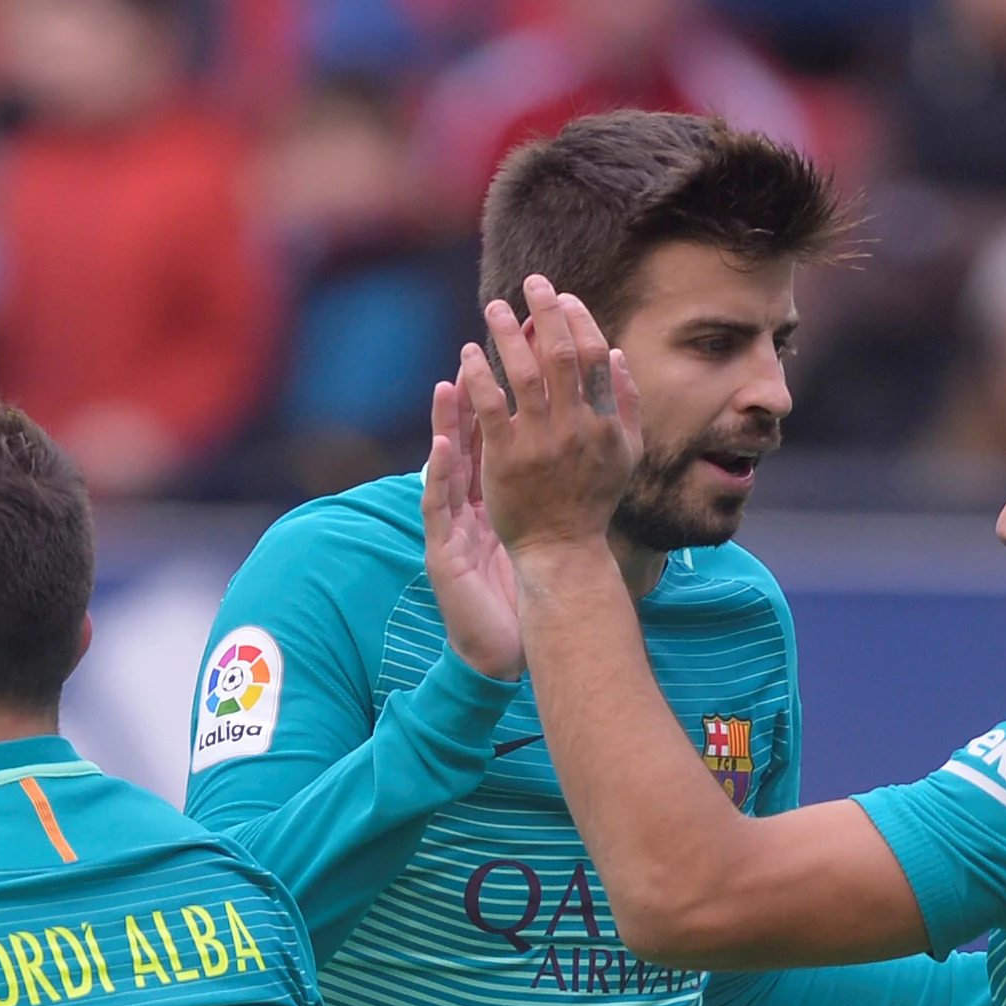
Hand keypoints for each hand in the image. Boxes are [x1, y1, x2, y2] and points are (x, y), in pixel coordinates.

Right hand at [420, 375, 524, 681]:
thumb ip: (540, 494)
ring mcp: (451, 528)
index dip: (500, 402)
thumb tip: (567, 454)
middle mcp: (467, 508)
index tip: (515, 362)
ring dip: (444, 426)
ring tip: (447, 385)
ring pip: (446, 467)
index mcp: (490, 500)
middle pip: (466, 444)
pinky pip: (438, 508)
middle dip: (468, 399)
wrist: (499, 650)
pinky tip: (440, 447)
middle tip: (473, 355)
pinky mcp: (442, 552)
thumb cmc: (516, 594)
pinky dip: (438, 476)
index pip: (494, 443)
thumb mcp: (530, 534)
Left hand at [465, 278, 642, 561]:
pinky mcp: (507, 459)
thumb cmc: (592, 500)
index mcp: (606, 421)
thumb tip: (617, 353)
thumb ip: (627, 402)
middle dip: (547, 312)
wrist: (561, 549)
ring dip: (509, 334)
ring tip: (495, 308)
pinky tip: (467, 354)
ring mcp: (541, 443)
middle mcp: (576, 427)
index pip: (595, 355)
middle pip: (561, 354)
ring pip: (524, 374)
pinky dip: (479, 376)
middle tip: (531, 283)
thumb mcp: (625, 453)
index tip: (563, 298)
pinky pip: (491, 406)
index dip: (579, 320)